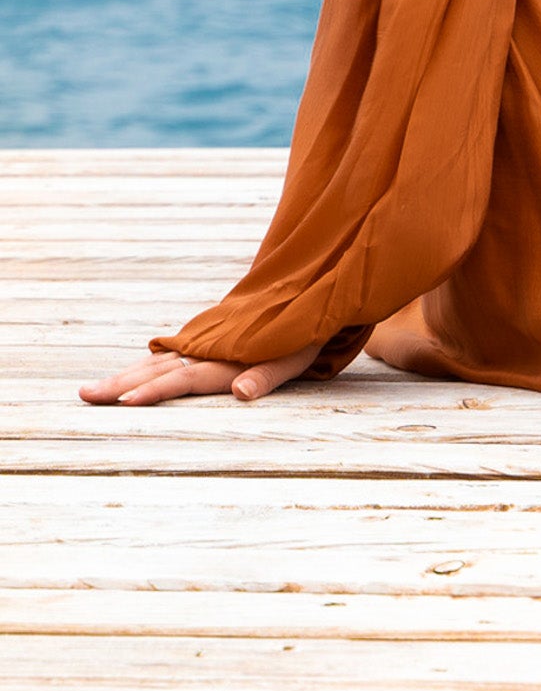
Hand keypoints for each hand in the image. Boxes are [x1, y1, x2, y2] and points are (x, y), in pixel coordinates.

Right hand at [80, 345, 324, 406]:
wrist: (306, 287)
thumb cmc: (305, 332)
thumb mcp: (296, 356)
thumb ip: (267, 375)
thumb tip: (240, 392)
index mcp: (229, 356)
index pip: (186, 378)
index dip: (157, 391)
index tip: (126, 403)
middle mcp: (209, 348)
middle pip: (158, 369)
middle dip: (121, 385)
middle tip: (85, 396)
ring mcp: (203, 342)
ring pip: (156, 361)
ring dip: (125, 376)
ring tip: (91, 391)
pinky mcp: (203, 338)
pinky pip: (166, 355)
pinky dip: (142, 366)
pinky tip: (127, 376)